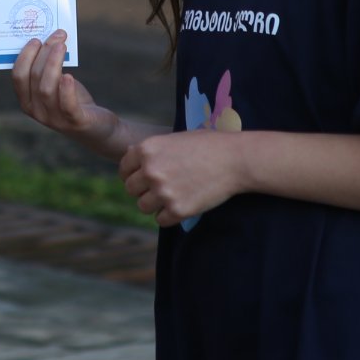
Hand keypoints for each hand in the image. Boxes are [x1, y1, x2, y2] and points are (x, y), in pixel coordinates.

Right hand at [12, 30, 120, 155]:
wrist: (98, 126)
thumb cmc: (73, 99)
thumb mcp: (57, 83)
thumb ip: (49, 68)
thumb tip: (48, 39)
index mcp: (27, 101)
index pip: (18, 77)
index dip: (25, 56)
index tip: (36, 38)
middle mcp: (37, 111)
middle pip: (34, 78)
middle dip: (43, 53)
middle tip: (57, 36)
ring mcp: (54, 119)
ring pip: (46, 89)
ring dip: (53, 63)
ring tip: (62, 45)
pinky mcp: (74, 122)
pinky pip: (67, 105)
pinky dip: (66, 89)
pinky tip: (69, 75)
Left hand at [119, 129, 246, 227]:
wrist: (235, 159)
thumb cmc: (207, 145)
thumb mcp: (174, 139)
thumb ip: (151, 149)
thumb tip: (128, 152)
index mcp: (147, 149)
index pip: (124, 169)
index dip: (132, 174)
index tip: (143, 178)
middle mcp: (151, 171)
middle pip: (131, 189)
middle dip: (143, 189)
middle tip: (160, 187)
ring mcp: (163, 192)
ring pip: (143, 206)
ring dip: (155, 204)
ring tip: (172, 196)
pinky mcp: (177, 210)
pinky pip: (161, 220)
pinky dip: (169, 216)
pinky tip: (182, 204)